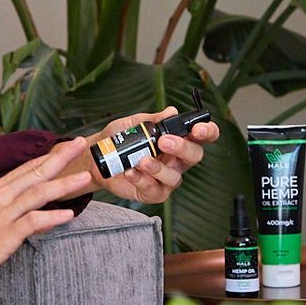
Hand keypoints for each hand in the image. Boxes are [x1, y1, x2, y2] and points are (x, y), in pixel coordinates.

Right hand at [0, 137, 91, 287]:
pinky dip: (51, 217)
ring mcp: (2, 214)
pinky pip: (32, 221)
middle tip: (80, 144)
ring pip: (38, 193)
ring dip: (63, 184)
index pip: (27, 168)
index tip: (67, 145)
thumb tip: (37, 212)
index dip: (48, 156)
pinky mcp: (4, 234)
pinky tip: (68, 214)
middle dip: (60, 157)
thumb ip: (11, 210)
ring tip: (84, 177)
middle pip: (35, 172)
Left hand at [78, 106, 220, 204]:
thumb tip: (170, 111)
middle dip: (182, 148)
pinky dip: (142, 180)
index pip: (202, 137)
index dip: (207, 132)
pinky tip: (130, 171)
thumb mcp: (134, 124)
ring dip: (159, 168)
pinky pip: (155, 189)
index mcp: (178, 140)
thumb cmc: (119, 140)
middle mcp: (177, 160)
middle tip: (164, 141)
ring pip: (174, 177)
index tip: (197, 129)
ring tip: (142, 160)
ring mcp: (166, 178)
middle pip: (194, 156)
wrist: (98, 158)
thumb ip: (152, 119)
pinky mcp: (153, 192)